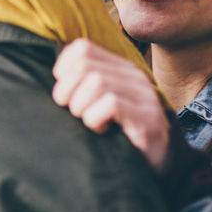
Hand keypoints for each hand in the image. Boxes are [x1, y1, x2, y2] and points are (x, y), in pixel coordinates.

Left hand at [52, 39, 170, 172]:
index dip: (63, 69)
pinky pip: (110, 103)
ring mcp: (143, 94)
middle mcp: (133, 75)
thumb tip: (53, 75)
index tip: (65, 94)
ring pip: (95, 82)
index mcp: (119, 68)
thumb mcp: (97, 103)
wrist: (158, 163)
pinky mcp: (148, 116)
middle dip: (66, 91)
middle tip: (74, 112)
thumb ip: (80, 85)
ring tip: (89, 121)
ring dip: (81, 107)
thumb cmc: (118, 134)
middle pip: (82, 65)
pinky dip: (95, 119)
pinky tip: (101, 130)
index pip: (81, 48)